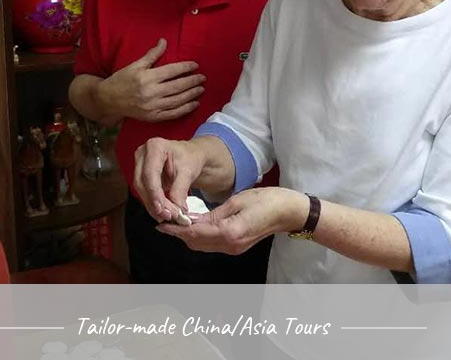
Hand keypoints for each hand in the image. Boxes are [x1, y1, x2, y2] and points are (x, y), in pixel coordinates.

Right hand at [99, 38, 205, 121]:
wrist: (108, 100)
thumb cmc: (122, 80)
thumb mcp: (136, 65)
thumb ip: (152, 54)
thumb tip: (164, 41)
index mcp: (147, 77)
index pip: (172, 71)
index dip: (185, 67)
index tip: (196, 65)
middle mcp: (151, 92)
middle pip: (178, 86)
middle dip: (192, 81)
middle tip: (203, 77)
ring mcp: (152, 106)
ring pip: (178, 100)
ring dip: (192, 94)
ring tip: (201, 89)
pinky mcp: (153, 116)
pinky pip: (173, 113)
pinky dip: (185, 109)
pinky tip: (195, 104)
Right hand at [133, 137, 206, 221]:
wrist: (192, 155)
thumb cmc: (191, 158)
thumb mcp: (188, 172)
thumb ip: (180, 190)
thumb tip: (176, 209)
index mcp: (155, 147)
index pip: (150, 174)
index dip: (154, 193)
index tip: (161, 209)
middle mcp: (143, 153)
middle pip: (142, 182)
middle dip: (153, 202)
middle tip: (167, 216)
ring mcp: (140, 163)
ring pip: (141, 189)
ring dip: (152, 205)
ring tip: (166, 216)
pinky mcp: (141, 173)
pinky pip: (144, 191)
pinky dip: (153, 202)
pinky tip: (162, 212)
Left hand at [156, 188, 307, 253]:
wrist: (289, 212)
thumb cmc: (267, 200)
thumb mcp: (237, 200)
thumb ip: (213, 214)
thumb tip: (192, 219)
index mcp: (229, 232)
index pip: (195, 233)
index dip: (176, 229)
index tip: (161, 224)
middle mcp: (230, 245)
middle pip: (196, 243)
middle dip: (180, 234)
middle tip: (166, 222)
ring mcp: (234, 249)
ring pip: (203, 246)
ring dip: (189, 236)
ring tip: (177, 223)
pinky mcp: (237, 247)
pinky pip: (213, 244)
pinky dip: (201, 237)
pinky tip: (196, 226)